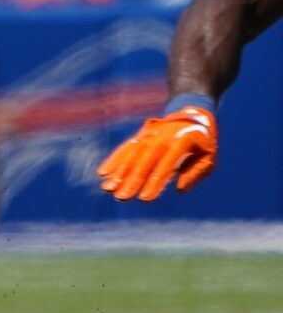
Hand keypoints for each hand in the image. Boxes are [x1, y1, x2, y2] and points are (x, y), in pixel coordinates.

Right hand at [98, 106, 216, 200]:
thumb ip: (195, 173)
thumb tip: (179, 189)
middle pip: (144, 160)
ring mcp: (150, 133)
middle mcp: (163, 135)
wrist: (193, 113)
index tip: (144, 199)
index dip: (155, 182)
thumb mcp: (209, 157)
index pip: (166, 164)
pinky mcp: (140, 135)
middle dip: (131, 179)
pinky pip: (125, 147)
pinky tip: (103, 173)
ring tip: (107, 188)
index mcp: (183, 140)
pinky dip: (114, 160)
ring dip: (118, 172)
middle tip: (121, 197)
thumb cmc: (203, 143)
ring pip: (132, 154)